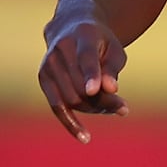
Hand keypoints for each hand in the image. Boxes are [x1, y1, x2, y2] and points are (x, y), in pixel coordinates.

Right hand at [38, 20, 128, 143]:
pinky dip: (71, 123)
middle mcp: (61, 48)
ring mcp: (49, 63)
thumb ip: (113, 68)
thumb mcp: (114, 50)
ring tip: (113, 107)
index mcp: (83, 36)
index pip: (87, 58)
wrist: (70, 29)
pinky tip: (85, 137)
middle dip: (104, 101)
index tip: (94, 90)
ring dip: (94, 109)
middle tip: (123, 107)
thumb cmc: (100, 42)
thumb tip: (110, 89)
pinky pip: (57, 106)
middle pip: (82, 85)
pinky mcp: (43, 78)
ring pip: (72, 99)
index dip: (91, 74)